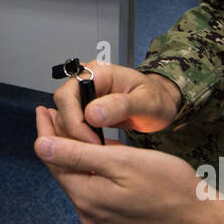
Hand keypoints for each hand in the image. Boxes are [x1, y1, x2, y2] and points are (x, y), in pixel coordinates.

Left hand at [33, 105, 205, 223]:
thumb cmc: (171, 189)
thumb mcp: (123, 162)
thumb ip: (79, 156)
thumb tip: (42, 147)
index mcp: (86, 196)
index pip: (53, 158)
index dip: (46, 131)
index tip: (42, 111)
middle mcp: (88, 212)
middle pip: (63, 170)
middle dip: (56, 141)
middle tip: (52, 115)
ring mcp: (101, 219)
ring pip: (78, 180)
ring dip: (72, 154)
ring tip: (70, 129)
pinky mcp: (115, 220)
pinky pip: (93, 190)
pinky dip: (88, 169)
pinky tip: (94, 156)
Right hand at [50, 61, 181, 142]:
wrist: (161, 102)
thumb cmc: (157, 98)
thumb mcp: (146, 102)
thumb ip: (121, 105)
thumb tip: (92, 114)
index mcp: (98, 73)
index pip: (68, 95)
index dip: (74, 121)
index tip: (91, 141)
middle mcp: (86, 80)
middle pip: (62, 107)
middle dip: (74, 132)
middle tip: (94, 149)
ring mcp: (83, 95)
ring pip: (63, 118)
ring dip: (75, 137)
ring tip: (97, 150)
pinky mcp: (84, 108)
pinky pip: (71, 124)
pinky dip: (79, 138)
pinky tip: (94, 148)